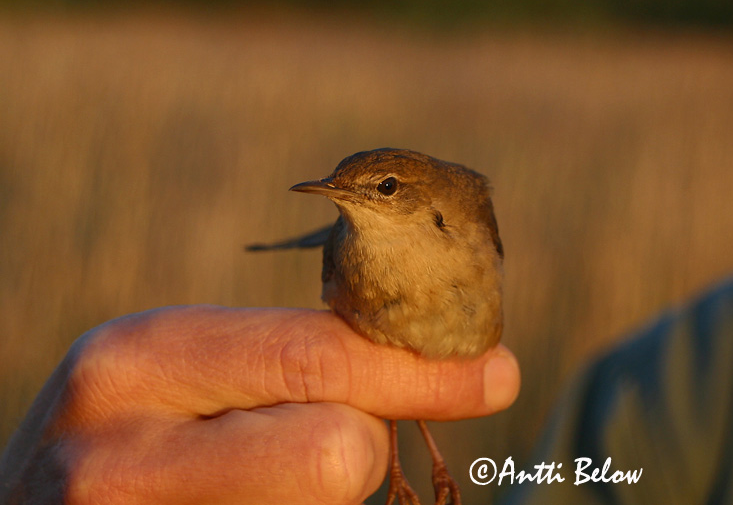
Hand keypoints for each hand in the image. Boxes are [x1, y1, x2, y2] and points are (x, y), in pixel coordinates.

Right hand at [0, 306, 519, 503]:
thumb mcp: (181, 368)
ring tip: (249, 473)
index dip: (420, 369)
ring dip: (322, 493)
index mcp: (137, 359)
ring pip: (330, 503)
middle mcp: (121, 454)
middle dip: (354, 447)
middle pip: (339, 455)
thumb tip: (452, 365)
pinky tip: (241, 499)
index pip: (317, 358)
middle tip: (312, 438)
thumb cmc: (130, 427)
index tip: (494, 372)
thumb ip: (287, 359)